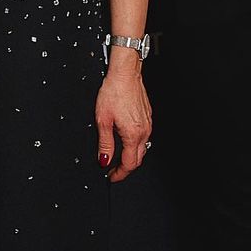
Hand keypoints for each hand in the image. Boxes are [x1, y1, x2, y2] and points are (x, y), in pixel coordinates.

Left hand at [95, 62, 151, 182]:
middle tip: (113, 169)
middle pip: (138, 159)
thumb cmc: (114, 91)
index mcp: (133, 134)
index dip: (119, 174)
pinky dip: (134, 143)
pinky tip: (125, 138)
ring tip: (117, 155)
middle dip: (126, 167)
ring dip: (131, 155)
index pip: (129, 164)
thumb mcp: (103, 119)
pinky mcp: (148, 117)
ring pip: (142, 148)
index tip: (111, 176)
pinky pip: (144, 136)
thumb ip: (104, 143)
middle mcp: (144, 131)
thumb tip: (104, 160)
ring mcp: (148, 124)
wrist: (125, 73)